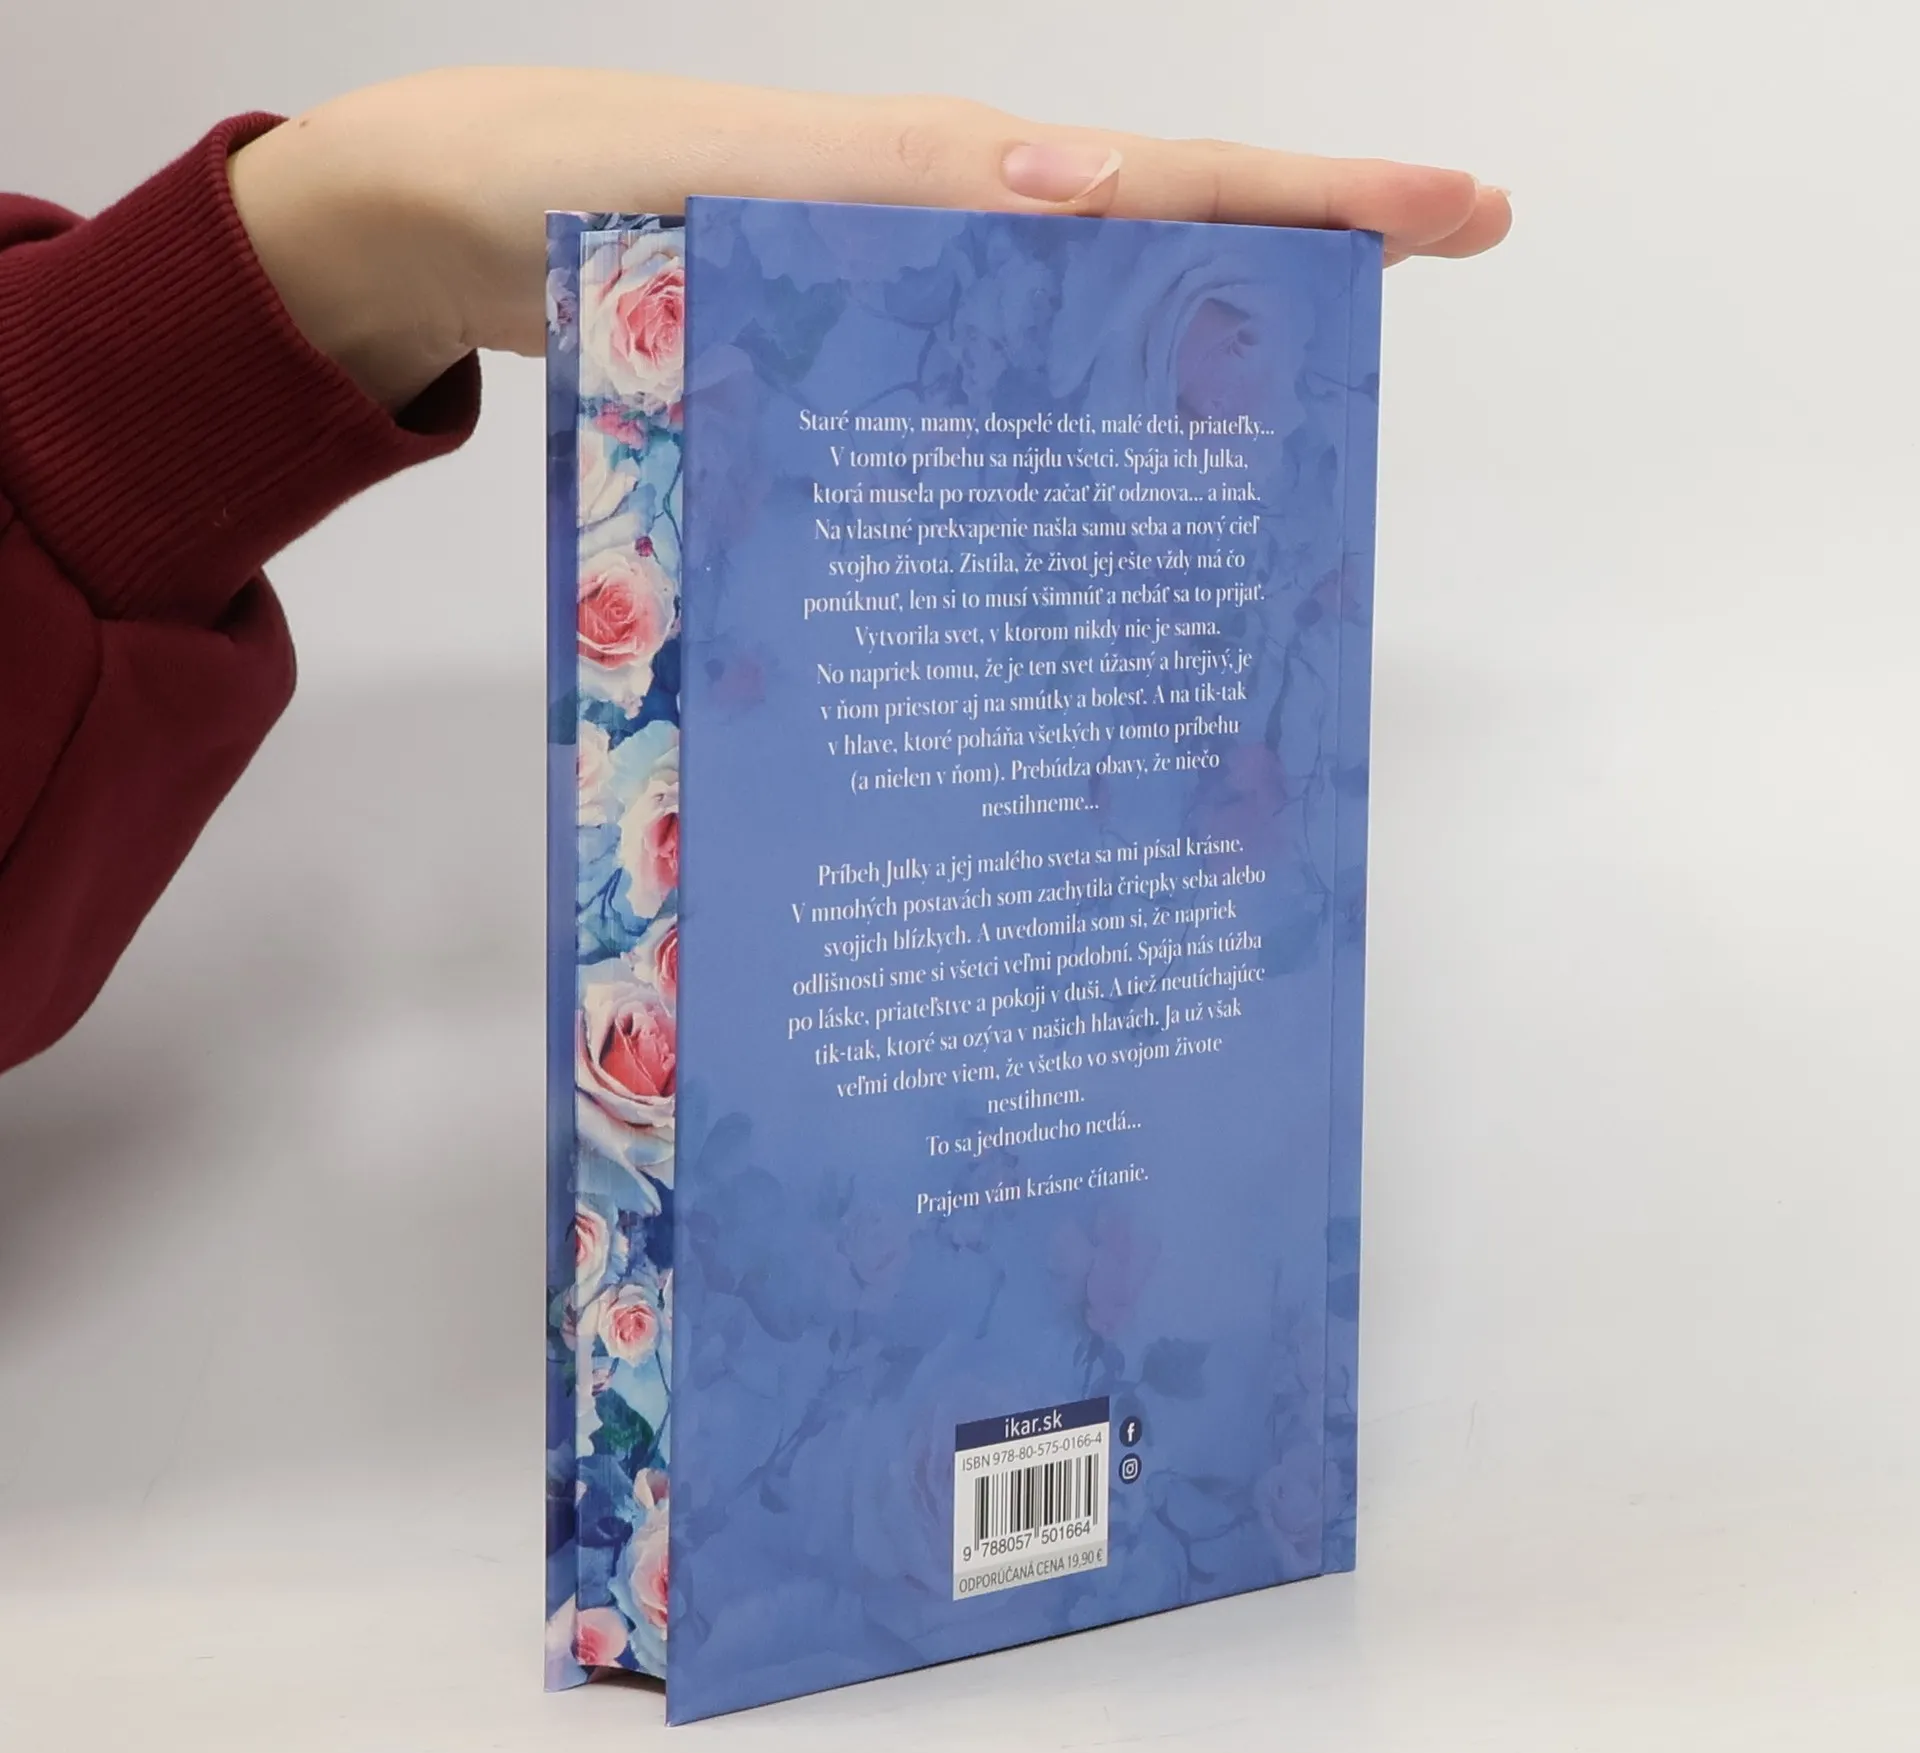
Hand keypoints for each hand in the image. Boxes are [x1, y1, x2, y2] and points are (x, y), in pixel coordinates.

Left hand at [229, 68, 1511, 410]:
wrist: (452, 229)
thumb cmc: (566, 188)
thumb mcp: (713, 173)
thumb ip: (882, 182)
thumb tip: (1082, 180)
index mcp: (941, 178)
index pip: (1160, 180)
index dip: (1312, 204)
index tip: (1454, 219)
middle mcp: (943, 242)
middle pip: (1148, 262)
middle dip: (1285, 294)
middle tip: (1408, 342)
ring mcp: (901, 314)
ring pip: (1073, 347)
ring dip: (1178, 390)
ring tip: (1279, 466)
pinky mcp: (848, 374)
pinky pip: (977, 405)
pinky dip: (1047, 447)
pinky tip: (1078, 518)